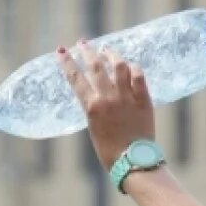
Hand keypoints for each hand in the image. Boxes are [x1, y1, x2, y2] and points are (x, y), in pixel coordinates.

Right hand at [57, 40, 155, 170]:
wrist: (132, 161)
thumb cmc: (109, 151)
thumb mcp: (94, 128)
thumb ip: (94, 108)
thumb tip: (96, 92)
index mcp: (92, 106)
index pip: (75, 78)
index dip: (67, 62)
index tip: (61, 51)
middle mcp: (108, 98)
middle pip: (96, 65)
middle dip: (87, 51)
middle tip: (83, 43)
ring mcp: (127, 96)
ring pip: (119, 65)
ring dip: (111, 54)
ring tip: (107, 51)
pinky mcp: (143, 99)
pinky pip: (139, 75)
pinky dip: (133, 68)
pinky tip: (130, 66)